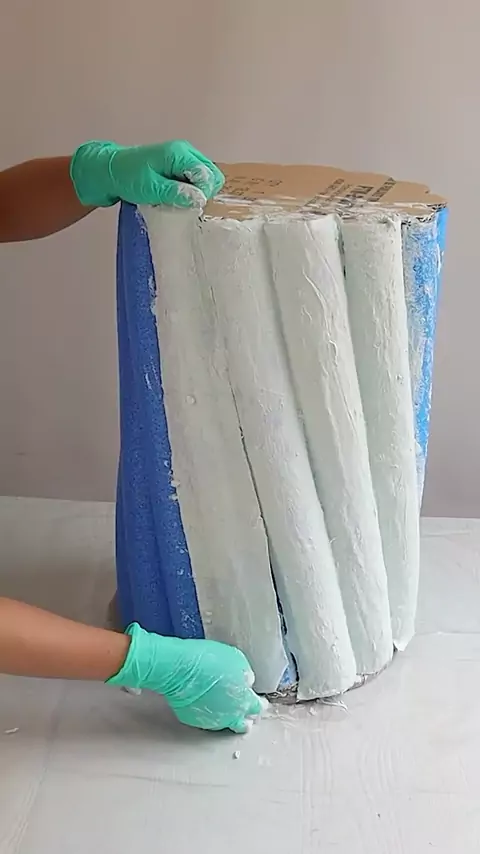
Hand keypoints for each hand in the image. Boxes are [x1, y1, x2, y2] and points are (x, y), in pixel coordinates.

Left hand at [70, 140, 224, 208]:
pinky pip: (196, 179)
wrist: (111, 171)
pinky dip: (191, 190)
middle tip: (186, 205)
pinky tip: (178, 197)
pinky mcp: (180, 165)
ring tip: (180, 201)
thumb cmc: (128, 178)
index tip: (189, 206)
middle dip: (203, 192)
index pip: (207, 175)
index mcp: (179, 153)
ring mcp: (184, 157)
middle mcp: (185, 151)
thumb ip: (176, 193)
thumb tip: (200, 199)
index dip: (202, 194)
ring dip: (197, 192)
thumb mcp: (151, 189)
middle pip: (211, 174)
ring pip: (205, 178)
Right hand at [108, 623, 266, 732]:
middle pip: (244, 723)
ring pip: (225, 724)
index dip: (259, 704)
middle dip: (247, 716)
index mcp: (245, 700)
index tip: (260, 701)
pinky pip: (207, 719)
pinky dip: (209, 713)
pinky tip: (207, 703)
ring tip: (225, 708)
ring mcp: (213, 721)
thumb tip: (246, 683)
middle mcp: (231, 716)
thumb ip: (245, 675)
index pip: (258, 708)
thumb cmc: (209, 659)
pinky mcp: (195, 721)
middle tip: (244, 709)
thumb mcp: (236, 660)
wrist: (180, 669)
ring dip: (228, 717)